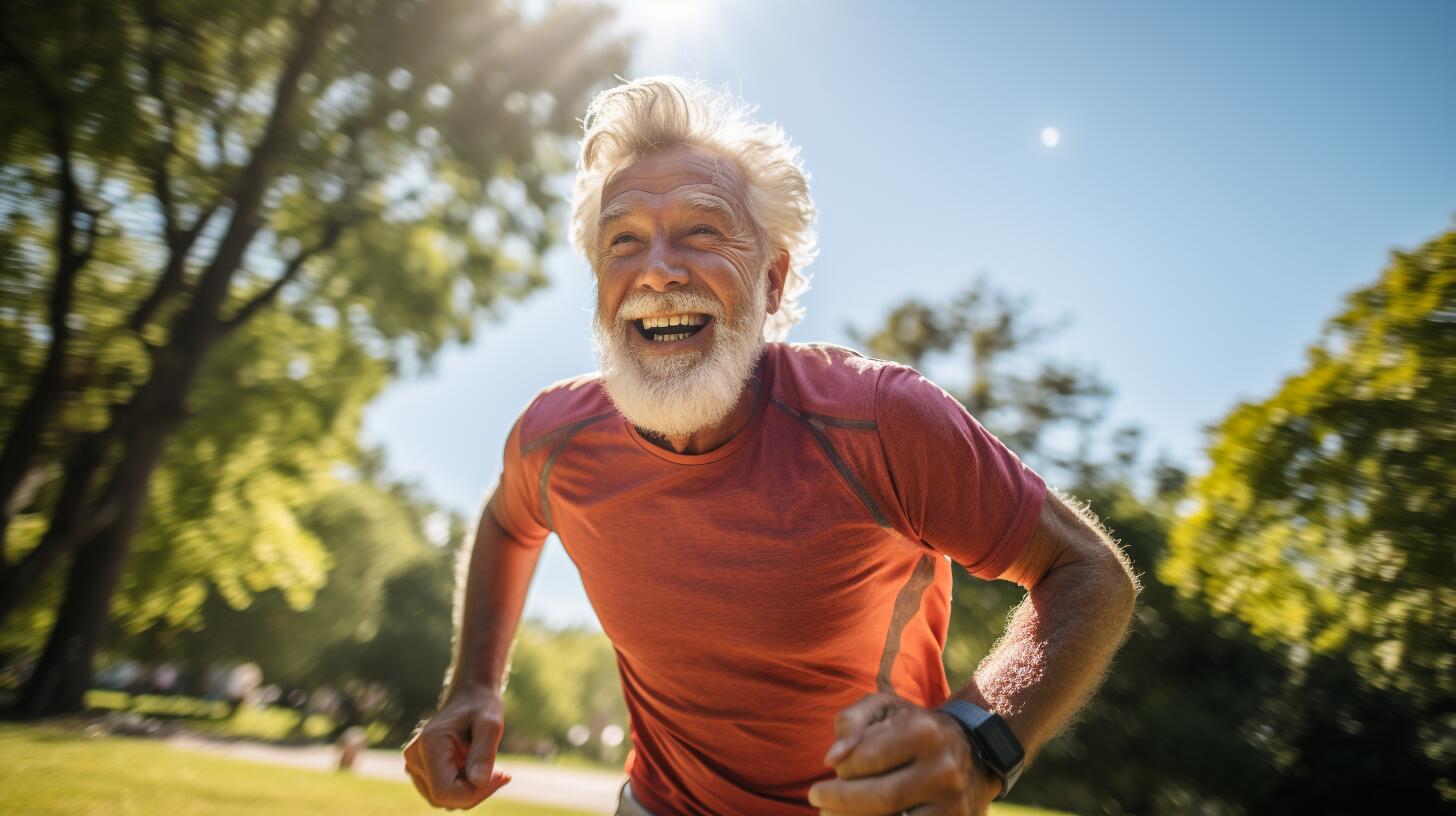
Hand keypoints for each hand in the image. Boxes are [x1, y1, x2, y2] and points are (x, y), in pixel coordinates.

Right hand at [403, 686, 511, 808]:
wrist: (469, 695)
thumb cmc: (482, 706)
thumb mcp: (491, 724)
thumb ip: (484, 753)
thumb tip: (478, 783)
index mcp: (429, 745)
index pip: (445, 792)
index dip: (475, 793)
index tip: (502, 775)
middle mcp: (414, 757)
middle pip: (444, 798)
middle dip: (475, 791)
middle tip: (500, 771)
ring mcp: (413, 765)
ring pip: (443, 799)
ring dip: (469, 789)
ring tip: (485, 763)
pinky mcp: (419, 770)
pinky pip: (442, 792)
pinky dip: (463, 786)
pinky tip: (474, 766)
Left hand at [808, 692, 999, 815]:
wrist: (973, 752)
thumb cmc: (914, 728)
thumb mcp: (885, 709)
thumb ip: (851, 721)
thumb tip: (832, 758)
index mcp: (924, 731)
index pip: (864, 758)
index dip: (842, 766)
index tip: (837, 766)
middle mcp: (943, 769)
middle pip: (877, 798)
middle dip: (838, 800)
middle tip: (817, 797)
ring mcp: (951, 804)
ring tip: (830, 813)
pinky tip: (863, 815)